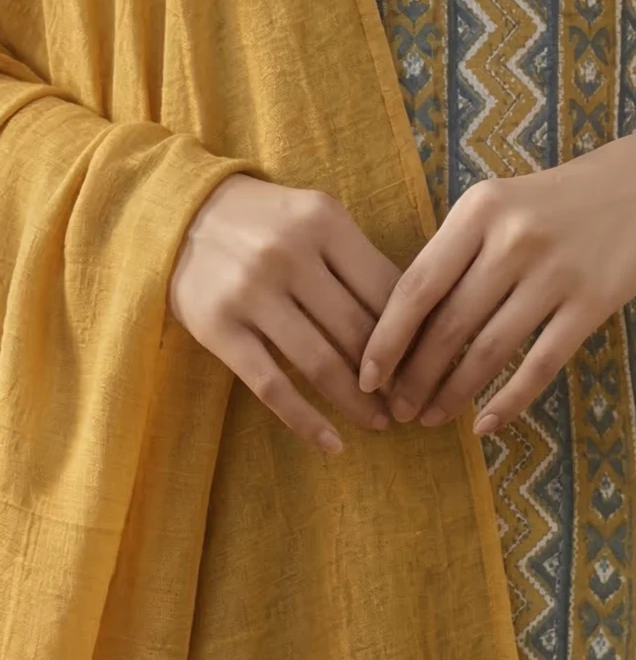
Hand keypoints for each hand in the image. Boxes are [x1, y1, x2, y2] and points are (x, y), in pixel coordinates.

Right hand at [169, 174, 398, 452]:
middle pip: (357, 329)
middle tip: (409, 402)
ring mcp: (251, 292)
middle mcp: (289, 254)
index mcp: (324, 221)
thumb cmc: (265, 222)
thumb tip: (414, 322)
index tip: (428, 363)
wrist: (182, 216)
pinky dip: (305, 421)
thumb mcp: (314, 217)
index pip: (386, 288)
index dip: (413, 332)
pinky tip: (331, 443)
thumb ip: (356, 259)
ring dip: (357, 403)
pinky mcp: (218, 328)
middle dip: (390, 375)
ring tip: (380, 423)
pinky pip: (271, 385)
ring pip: (320, 362)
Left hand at [360, 136, 635, 434]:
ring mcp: (555, 272)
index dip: (386, 337)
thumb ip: (452, 252)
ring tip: (430, 417)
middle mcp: (513, 239)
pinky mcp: (592, 303)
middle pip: (449, 323)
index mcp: (478, 211)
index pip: (417, 284)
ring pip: (490, 349)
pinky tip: (485, 424)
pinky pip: (541, 364)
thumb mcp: (493, 205)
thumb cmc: (548, 203)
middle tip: (397, 408)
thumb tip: (400, 322)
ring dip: (454, 392)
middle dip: (415, 375)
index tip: (366, 375)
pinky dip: (509, 400)